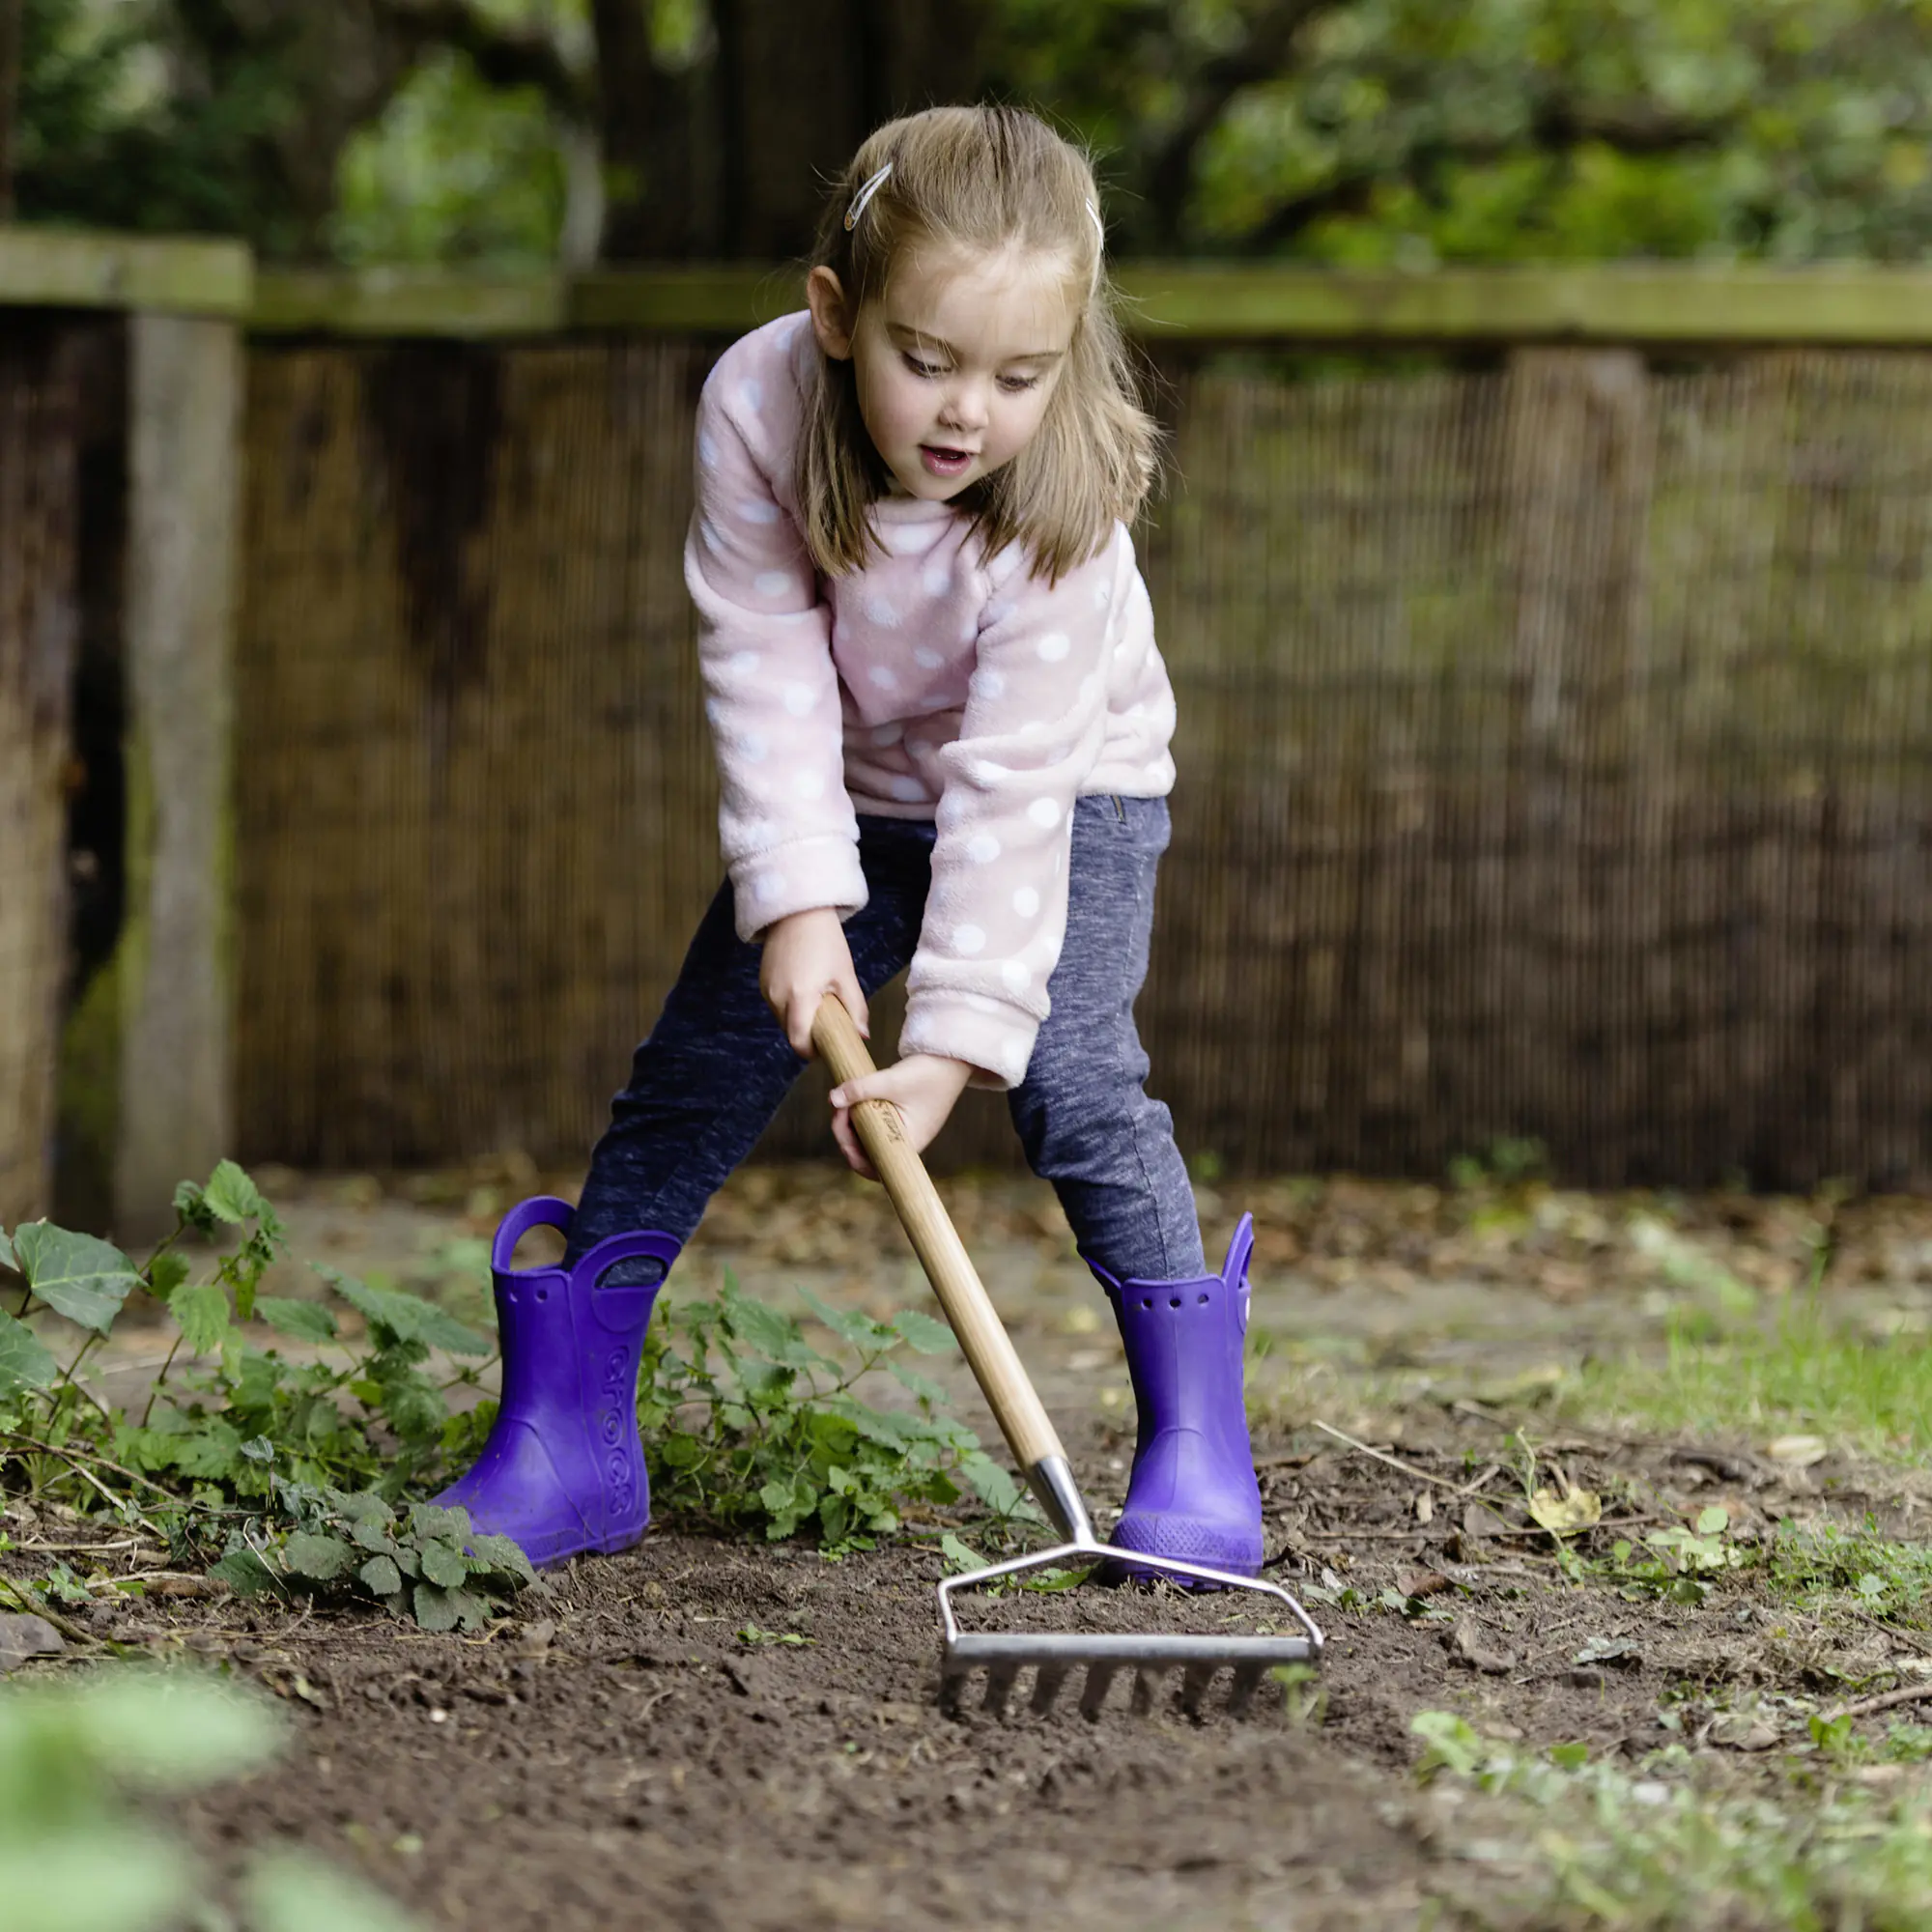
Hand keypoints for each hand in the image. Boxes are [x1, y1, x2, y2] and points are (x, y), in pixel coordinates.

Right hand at [760, 908, 866, 1057]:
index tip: (826, 1048)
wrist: (798, 912)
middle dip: (808, 1035)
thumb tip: (862, 1036)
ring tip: (818, 1005)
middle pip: (790, 1032)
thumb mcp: (846, 975)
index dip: (811, 1052)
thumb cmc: (826, 942)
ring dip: (798, 1020)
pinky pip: (776, 1004)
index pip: (798, 1041)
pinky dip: (790, 1006)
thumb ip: (855, 1008)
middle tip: (828, 1026)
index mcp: (799, 997)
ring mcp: (766, 989)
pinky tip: (804, 990)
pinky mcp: (762, 981)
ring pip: (782, 1019)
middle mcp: (777, 997)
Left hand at [828, 1054, 973, 1180]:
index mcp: (909, 1144)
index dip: (852, 1155)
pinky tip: (852, 1100)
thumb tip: (833, 1099)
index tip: (842, 1128)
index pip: (875, 1167)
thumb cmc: (929, 1073)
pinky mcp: (899, 1118)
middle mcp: (906, 1143)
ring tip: (843, 1101)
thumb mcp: (891, 1081)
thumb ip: (860, 1089)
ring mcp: (902, 1131)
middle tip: (838, 1108)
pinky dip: (860, 1116)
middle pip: (867, 1153)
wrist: (951, 1057)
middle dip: (846, 1134)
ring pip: (868, 1139)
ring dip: (851, 1124)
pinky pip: (874, 1126)